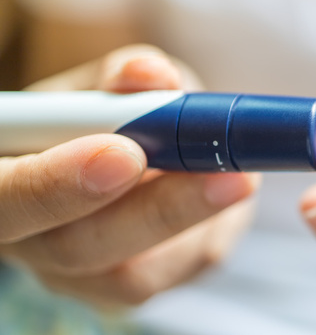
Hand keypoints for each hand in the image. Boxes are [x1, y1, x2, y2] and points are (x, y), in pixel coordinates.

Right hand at [0, 45, 258, 306]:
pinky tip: (224, 196)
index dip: (55, 185)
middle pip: (76, 247)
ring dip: (199, 222)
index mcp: (2, 179)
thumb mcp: (104, 85)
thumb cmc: (103, 116)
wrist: (119, 156)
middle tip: (228, 175)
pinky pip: (176, 275)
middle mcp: (29, 240)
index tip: (125, 154)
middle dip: (159, 209)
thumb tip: (152, 74)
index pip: (4, 198)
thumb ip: (123, 77)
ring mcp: (74, 277)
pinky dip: (211, 232)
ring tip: (242, 174)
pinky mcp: (125, 291)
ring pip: (133, 273)